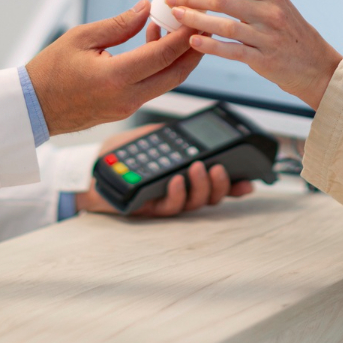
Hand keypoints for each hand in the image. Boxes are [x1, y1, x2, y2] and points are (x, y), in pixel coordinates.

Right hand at [26, 0, 202, 135]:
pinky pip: (152, 87)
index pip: (164, 55)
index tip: (196, 17)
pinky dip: (160, 67)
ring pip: (167, 82)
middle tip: (203, 25)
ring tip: (178, 30)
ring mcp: (127, 107)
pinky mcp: (124, 110)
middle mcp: (127, 97)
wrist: (34, 107)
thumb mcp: (81, 38)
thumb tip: (145, 8)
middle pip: (176, 74)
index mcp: (116, 77)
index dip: (185, 35)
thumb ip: (119, 24)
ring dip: (178, 58)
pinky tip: (152, 44)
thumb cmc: (50, 71)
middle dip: (194, 49)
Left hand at [75, 123, 254, 216]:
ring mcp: (165, 201)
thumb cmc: (122, 153)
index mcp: (185, 173)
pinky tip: (175, 180)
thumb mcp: (154, 137)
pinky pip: (168, 207)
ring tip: (197, 169)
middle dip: (221, 185)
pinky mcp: (149, 208)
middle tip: (220, 169)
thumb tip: (197, 133)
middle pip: (210, 196)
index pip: (216, 182)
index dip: (235, 185)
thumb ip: (175, 136)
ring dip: (200, 187)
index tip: (250, 181)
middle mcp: (179, 190)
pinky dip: (176, 193)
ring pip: (193, 203)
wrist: (92, 166)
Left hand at [167, 0, 342, 109]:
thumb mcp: (277, 6)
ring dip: (195, 18)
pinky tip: (193, 41)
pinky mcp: (265, 59)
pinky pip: (231, 50)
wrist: (318, 66)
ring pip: (224, 23)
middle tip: (174, 0)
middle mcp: (271, 11)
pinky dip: (210, 45)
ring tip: (177, 16)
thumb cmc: (291, 35)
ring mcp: (268, 35)